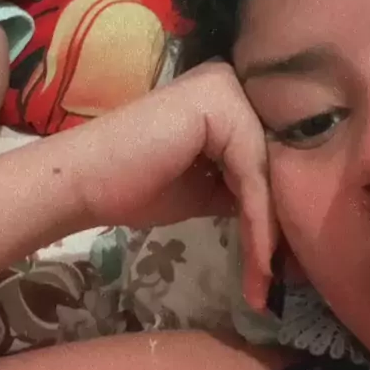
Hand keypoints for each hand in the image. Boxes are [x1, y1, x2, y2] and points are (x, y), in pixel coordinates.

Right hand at [77, 61, 277, 310]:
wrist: (84, 180)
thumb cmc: (133, 183)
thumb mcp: (205, 188)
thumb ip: (240, 187)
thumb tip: (285, 218)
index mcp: (227, 95)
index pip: (265, 157)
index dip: (275, 213)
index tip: (280, 267)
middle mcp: (231, 81)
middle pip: (271, 163)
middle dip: (277, 227)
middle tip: (279, 284)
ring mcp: (226, 88)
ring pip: (265, 173)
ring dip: (269, 237)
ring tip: (266, 288)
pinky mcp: (220, 104)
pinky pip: (252, 175)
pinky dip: (258, 225)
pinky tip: (260, 265)